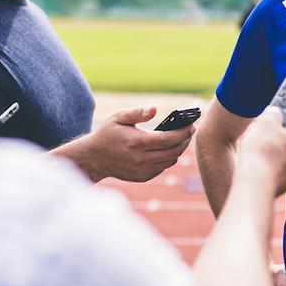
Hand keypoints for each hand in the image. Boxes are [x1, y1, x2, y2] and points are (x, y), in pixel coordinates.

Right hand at [63, 105, 193, 181]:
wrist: (94, 158)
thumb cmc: (108, 134)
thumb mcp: (119, 117)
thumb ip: (137, 112)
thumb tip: (155, 108)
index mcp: (137, 142)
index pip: (169, 138)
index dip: (183, 132)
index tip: (191, 124)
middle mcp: (141, 159)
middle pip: (174, 151)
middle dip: (185, 140)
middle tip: (190, 130)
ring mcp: (142, 170)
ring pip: (171, 160)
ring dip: (179, 149)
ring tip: (181, 138)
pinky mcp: (143, 177)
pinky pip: (163, 167)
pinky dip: (168, 158)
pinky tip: (169, 148)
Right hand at [236, 107, 285, 193]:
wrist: (254, 183)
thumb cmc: (263, 153)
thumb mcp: (266, 122)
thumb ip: (273, 113)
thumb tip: (274, 113)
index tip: (285, 115)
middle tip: (271, 129)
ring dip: (279, 150)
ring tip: (262, 145)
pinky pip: (282, 170)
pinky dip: (274, 164)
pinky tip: (260, 161)